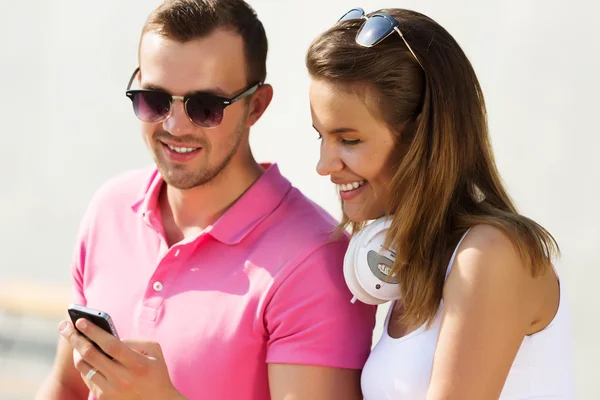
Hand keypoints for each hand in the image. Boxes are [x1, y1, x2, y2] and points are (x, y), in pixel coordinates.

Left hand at [59, 319, 186, 399]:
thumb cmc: (156, 372)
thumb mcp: (154, 351)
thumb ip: (134, 341)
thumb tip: (110, 337)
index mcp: (137, 364)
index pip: (111, 345)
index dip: (94, 332)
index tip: (81, 320)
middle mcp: (122, 379)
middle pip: (91, 355)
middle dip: (75, 338)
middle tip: (64, 326)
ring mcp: (111, 391)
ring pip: (84, 367)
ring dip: (76, 351)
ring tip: (74, 339)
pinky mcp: (103, 398)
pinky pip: (87, 377)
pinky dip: (84, 364)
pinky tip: (83, 355)